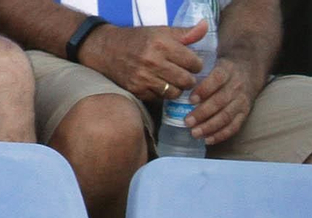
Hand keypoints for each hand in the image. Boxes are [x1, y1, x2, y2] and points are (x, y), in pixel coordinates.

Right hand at [80, 21, 206, 101]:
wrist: (106, 49)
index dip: (196, 65)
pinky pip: (160, 98)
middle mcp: (152, 60)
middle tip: (184, 75)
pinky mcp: (137, 90)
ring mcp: (144, 77)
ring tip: (173, 81)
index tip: (192, 64)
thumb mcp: (161, 32)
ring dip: (177, 88)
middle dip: (189, 79)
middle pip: (187, 81)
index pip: (193, 62)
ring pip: (175, 93)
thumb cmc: (138, 39)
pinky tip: (159, 84)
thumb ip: (185, 33)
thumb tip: (205, 26)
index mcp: (161, 43)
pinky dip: (162, 93)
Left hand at [186, 55, 262, 145]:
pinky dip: (220, 135)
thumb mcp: (215, 61)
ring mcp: (241, 102)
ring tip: (195, 133)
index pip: (217, 79)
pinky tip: (208, 139)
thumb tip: (177, 78)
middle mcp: (236, 87)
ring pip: (226, 116)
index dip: (204, 90)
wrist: (249, 73)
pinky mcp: (244, 114)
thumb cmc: (224, 68)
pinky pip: (233, 127)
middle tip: (187, 121)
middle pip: (220, 102)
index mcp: (227, 70)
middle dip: (202, 113)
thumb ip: (200, 68)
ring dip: (209, 127)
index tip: (190, 99)